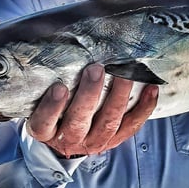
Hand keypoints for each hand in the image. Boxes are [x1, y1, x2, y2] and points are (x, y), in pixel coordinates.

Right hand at [26, 64, 158, 156]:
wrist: (63, 140)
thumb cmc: (51, 111)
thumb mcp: (37, 103)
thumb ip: (42, 84)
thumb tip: (44, 45)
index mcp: (45, 131)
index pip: (43, 123)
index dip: (51, 107)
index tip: (58, 88)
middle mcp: (68, 140)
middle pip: (78, 121)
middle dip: (89, 95)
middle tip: (95, 69)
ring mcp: (93, 142)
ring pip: (107, 123)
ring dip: (117, 97)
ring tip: (124, 74)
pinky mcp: (114, 140)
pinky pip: (131, 126)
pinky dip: (143, 108)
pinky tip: (151, 88)